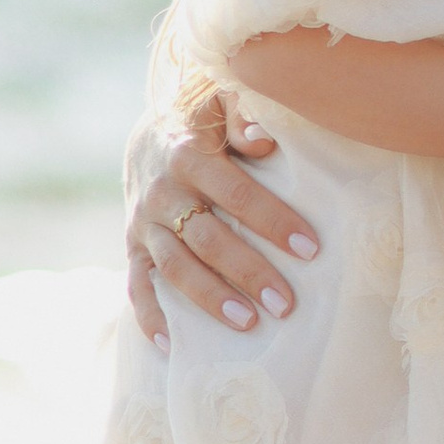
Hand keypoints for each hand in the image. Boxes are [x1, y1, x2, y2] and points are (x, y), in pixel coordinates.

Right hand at [126, 92, 319, 347]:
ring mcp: (143, 223)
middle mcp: (162, 193)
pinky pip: (136, 285)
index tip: (311, 248)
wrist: (152, 130)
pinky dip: (149, 316)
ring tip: (248, 324)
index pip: (235, 194)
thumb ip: (244, 112)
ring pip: (175, 267)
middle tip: (286, 304)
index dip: (272, 221)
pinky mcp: (132, 245)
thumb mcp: (224, 97)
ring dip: (209, 298)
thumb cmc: (207, 115)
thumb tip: (263, 140)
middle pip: (207, 239)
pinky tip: (173, 346)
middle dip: (248, 272)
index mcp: (189, 154)